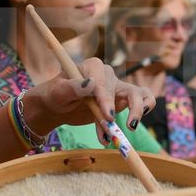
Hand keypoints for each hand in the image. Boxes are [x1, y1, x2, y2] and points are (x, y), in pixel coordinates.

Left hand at [23, 58, 155, 140]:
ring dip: (138, 112)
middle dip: (129, 109)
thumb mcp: (57, 91)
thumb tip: (90, 84)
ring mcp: (116, 88)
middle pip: (128, 89)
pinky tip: (126, 129)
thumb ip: (72, 87)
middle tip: (124, 127)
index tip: (108, 115)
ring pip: (139, 95)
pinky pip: (136, 106)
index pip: (104, 82)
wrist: (57, 106)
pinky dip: (136, 117)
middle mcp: (108, 75)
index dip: (107, 99)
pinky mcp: (120, 101)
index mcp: (93, 67)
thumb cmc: (55, 95)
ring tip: (131, 127)